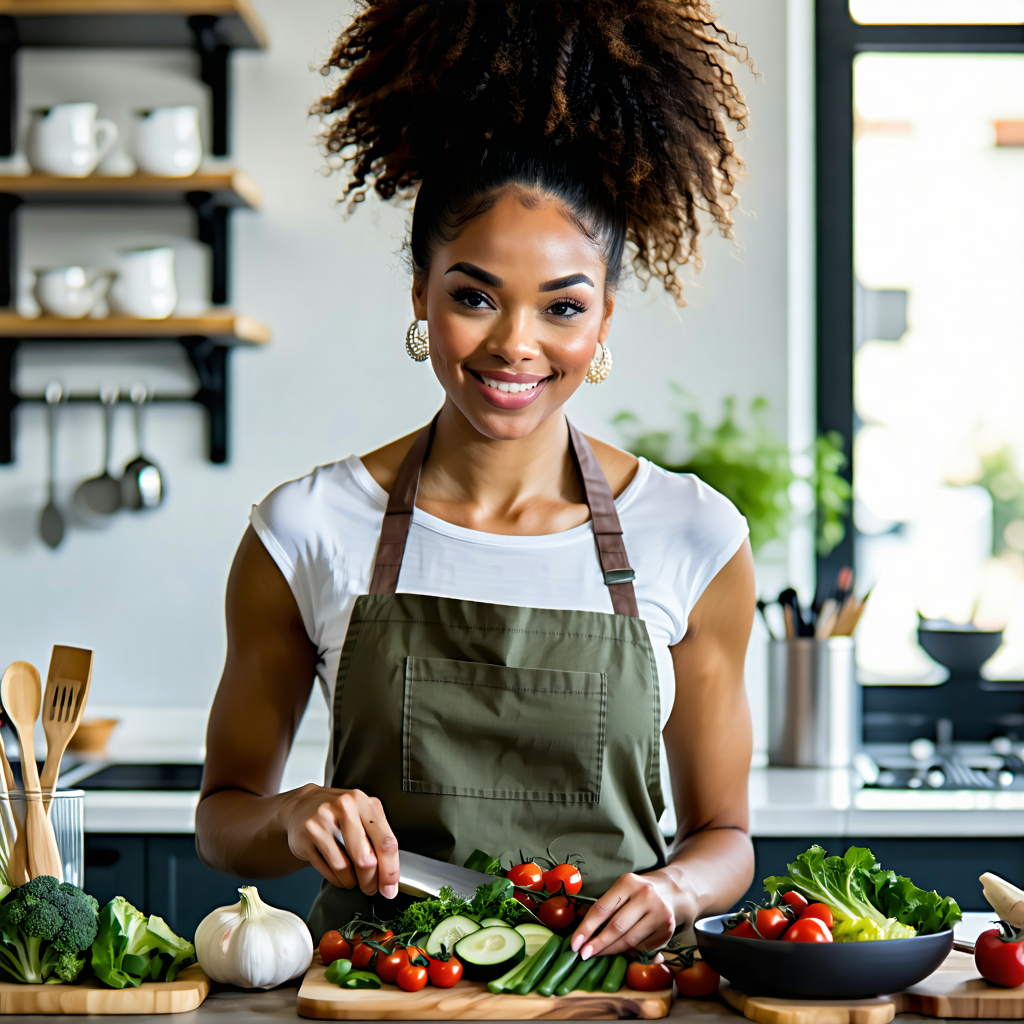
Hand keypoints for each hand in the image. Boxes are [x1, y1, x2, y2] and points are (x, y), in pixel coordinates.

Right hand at [285, 784, 399, 897]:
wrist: (303, 807)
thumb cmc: (338, 814)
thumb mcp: (362, 817)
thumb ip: (377, 840)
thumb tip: (389, 877)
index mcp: (364, 802)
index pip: (386, 842)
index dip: (390, 870)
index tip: (390, 887)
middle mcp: (345, 807)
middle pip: (365, 858)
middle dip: (370, 880)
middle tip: (371, 888)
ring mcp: (323, 820)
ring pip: (344, 866)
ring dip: (352, 881)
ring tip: (353, 880)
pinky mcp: (308, 834)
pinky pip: (327, 868)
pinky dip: (337, 878)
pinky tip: (339, 875)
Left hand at [569, 869, 696, 958]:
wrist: (672, 891)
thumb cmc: (637, 893)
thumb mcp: (622, 890)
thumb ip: (606, 907)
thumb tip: (582, 934)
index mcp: (628, 882)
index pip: (602, 908)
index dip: (586, 928)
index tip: (575, 943)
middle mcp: (645, 895)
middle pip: (616, 926)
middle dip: (597, 943)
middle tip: (583, 954)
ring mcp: (659, 912)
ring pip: (629, 939)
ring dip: (611, 950)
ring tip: (598, 954)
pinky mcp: (668, 928)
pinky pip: (643, 946)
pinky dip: (630, 950)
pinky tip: (621, 950)